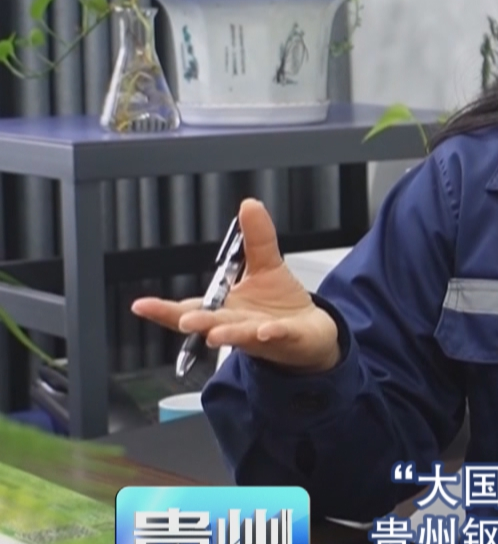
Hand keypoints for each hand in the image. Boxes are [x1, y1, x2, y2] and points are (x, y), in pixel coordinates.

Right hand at [131, 198, 340, 372]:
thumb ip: (257, 237)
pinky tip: (266, 331)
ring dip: (228, 333)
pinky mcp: (287, 339)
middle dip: (197, 322)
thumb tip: (248, 205)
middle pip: (211, 324)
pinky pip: (277, 336)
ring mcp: (260, 335)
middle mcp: (237, 324)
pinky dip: (271, 334)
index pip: (190, 308)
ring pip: (240, 334)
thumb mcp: (267, 264)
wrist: (310, 333)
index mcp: (225, 307)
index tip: (140, 306)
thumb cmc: (279, 304)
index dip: (163, 309)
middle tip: (184, 321)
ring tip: (216, 334)